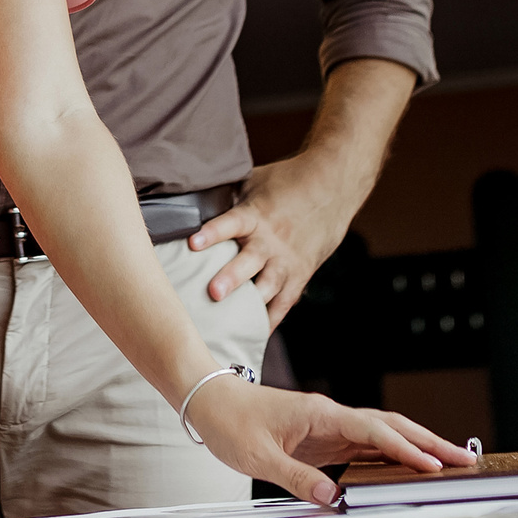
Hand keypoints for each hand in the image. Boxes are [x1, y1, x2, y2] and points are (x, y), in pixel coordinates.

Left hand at [183, 378, 473, 504]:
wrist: (210, 401)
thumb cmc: (231, 423)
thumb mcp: (259, 457)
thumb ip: (298, 477)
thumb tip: (335, 499)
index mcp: (321, 414)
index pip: (373, 431)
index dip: (405, 448)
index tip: (432, 464)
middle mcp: (332, 416)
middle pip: (390, 426)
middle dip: (428, 442)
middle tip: (465, 459)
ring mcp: (330, 425)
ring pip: (383, 434)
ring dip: (416, 446)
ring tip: (450, 462)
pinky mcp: (325, 437)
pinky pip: (366, 445)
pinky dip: (392, 453)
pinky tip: (410, 466)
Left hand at [187, 159, 348, 325]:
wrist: (332, 188)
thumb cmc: (285, 182)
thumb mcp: (253, 181)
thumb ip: (225, 196)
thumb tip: (186, 202)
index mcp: (256, 214)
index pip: (231, 223)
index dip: (213, 233)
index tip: (193, 243)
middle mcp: (271, 240)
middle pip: (250, 261)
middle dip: (232, 278)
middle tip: (213, 292)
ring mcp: (287, 261)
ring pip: (268, 286)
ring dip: (250, 305)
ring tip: (233, 324)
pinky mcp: (300, 276)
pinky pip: (284, 303)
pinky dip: (270, 321)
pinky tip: (253, 337)